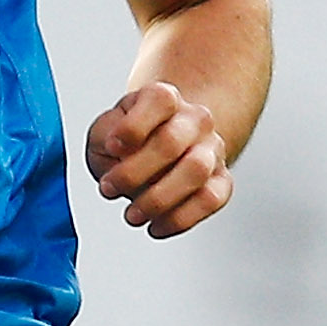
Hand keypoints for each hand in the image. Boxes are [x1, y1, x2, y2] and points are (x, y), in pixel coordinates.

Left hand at [83, 79, 231, 237]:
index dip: (132, 127)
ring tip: (133, 214)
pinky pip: (211, 200)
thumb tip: (121, 156)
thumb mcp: (105, 132)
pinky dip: (180, 219)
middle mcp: (195, 119)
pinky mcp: (221, 180)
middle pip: (172, 141)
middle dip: (135, 172)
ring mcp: (212, 149)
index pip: (159, 101)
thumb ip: (106, 137)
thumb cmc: (128, 142)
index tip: (112, 146)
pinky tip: (155, 226)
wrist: (159, 150)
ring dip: (159, 199)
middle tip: (110, 189)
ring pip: (196, 171)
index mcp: (164, 98)